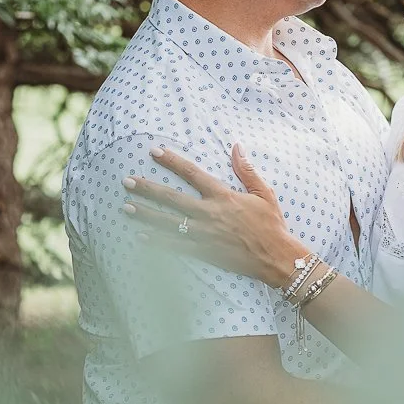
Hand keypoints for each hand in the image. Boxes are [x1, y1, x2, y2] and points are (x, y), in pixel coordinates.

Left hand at [121, 144, 308, 287]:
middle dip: (147, 188)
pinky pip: (175, 247)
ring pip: (168, 222)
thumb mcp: (263, 193)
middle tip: (127, 181)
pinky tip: (141, 237)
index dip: (172, 161)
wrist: (277, 257)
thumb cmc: (272, 225)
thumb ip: (246, 170)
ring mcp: (204, 234)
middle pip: (171, 198)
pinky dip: (157, 242)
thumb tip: (236, 146)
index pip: (192, 173)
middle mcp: (209, 213)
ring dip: (146, 214)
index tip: (154, 151)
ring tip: (126, 207)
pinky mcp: (204, 253)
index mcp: (223, 196)